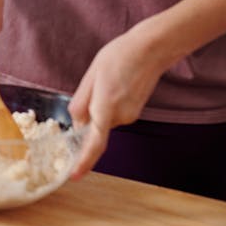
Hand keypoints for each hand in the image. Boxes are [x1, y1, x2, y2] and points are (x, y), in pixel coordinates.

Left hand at [68, 25, 166, 178]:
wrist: (151, 49)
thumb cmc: (118, 57)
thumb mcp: (91, 76)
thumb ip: (81, 102)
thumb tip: (77, 123)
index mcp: (105, 109)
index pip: (93, 144)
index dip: (83, 162)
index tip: (74, 176)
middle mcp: (120, 117)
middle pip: (94, 127)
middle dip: (87, 115)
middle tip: (92, 87)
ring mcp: (130, 115)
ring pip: (104, 119)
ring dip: (98, 107)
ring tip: (105, 80)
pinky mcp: (135, 111)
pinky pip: (113, 114)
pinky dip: (108, 105)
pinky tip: (113, 84)